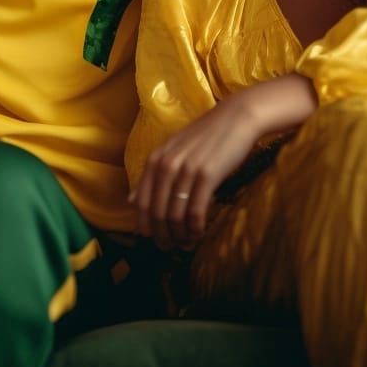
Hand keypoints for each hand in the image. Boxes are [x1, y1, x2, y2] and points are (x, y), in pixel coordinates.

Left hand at [129, 96, 262, 250]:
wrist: (236, 118)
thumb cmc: (206, 136)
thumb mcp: (173, 150)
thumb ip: (152, 174)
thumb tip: (130, 201)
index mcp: (155, 159)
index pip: (140, 203)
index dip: (145, 226)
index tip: (154, 239)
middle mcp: (166, 164)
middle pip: (156, 213)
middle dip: (162, 236)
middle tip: (171, 248)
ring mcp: (186, 169)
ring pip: (175, 216)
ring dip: (180, 236)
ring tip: (187, 243)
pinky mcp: (206, 175)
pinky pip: (195, 212)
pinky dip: (195, 229)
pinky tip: (200, 233)